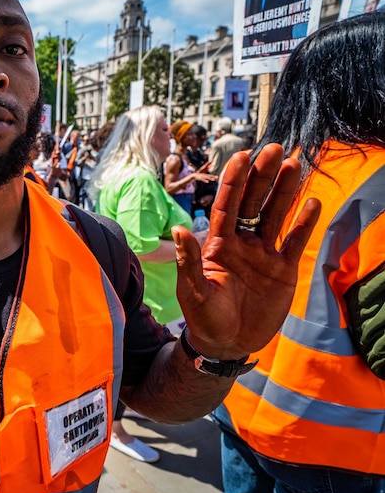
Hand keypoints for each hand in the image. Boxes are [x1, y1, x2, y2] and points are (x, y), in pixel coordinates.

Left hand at [172, 144, 320, 359]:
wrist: (226, 343)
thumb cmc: (202, 317)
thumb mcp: (192, 291)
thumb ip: (189, 261)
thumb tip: (179, 230)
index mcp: (217, 243)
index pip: (226, 205)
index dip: (234, 181)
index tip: (242, 155)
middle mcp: (241, 242)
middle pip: (254, 202)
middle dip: (263, 176)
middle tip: (275, 148)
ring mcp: (263, 254)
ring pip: (276, 215)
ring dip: (285, 191)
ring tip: (295, 164)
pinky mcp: (282, 269)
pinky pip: (294, 241)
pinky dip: (304, 223)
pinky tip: (312, 202)